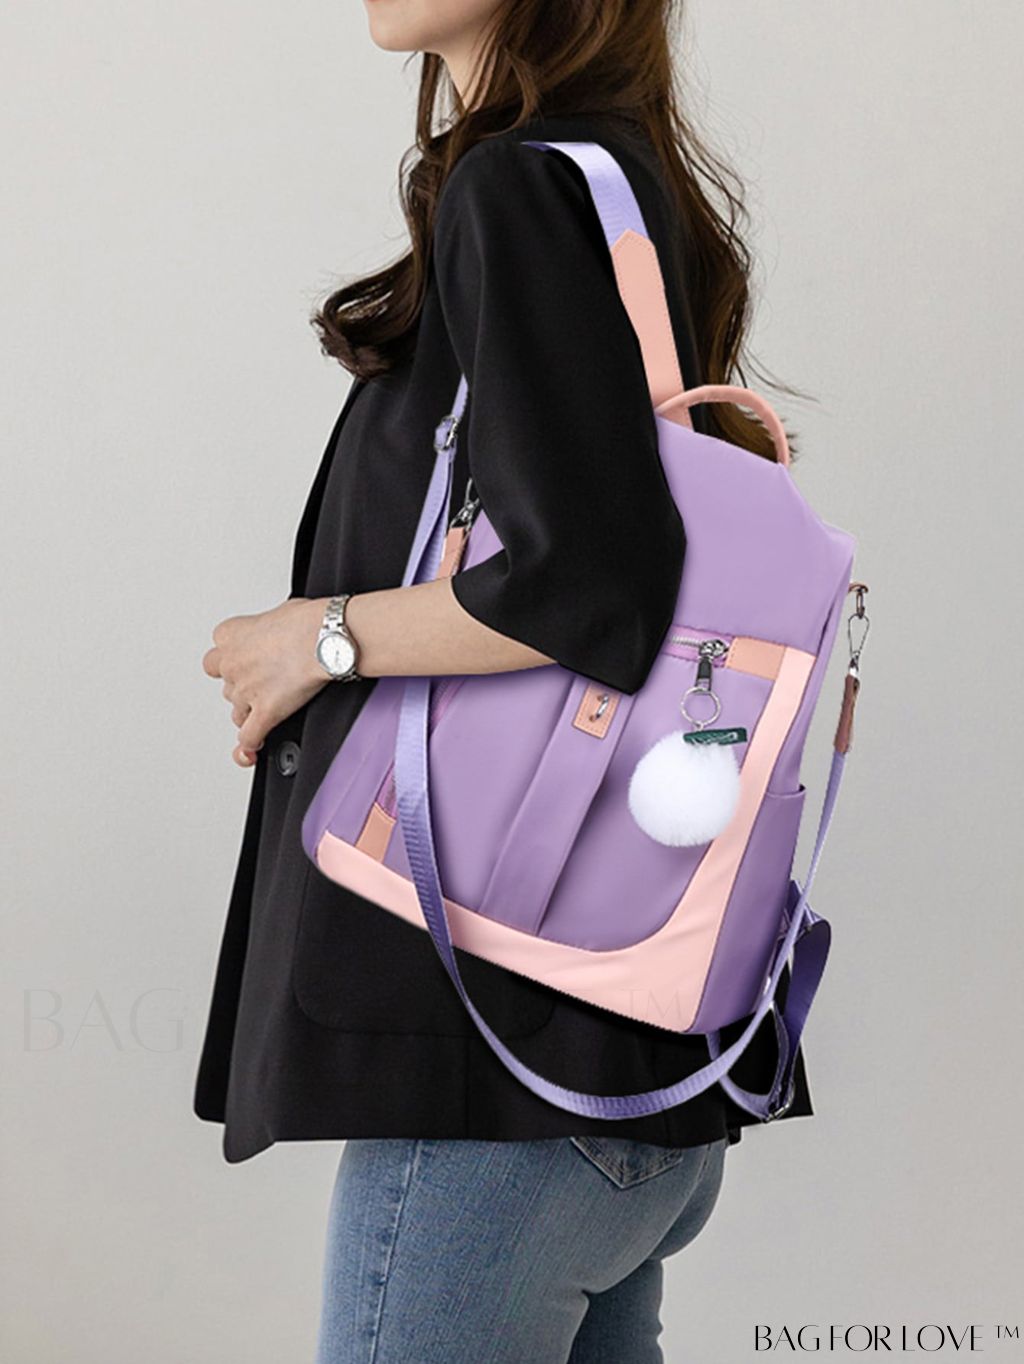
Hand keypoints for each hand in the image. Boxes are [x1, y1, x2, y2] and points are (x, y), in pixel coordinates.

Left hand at [202, 597, 329, 766]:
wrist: (326, 638)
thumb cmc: (309, 621)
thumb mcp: (280, 611)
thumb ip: (268, 627)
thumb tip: (280, 632)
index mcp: (230, 635)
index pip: (217, 654)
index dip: (235, 660)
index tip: (250, 661)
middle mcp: (232, 664)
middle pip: (226, 685)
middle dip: (243, 687)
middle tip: (265, 682)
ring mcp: (246, 691)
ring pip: (237, 713)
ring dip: (250, 713)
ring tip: (269, 708)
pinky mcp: (265, 713)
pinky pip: (249, 737)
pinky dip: (251, 744)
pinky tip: (257, 745)